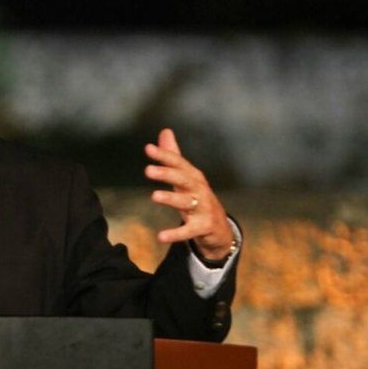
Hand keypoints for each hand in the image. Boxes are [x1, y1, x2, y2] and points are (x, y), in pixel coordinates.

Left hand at [144, 129, 232, 259]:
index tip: (148, 149)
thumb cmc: (197, 198)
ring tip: (154, 196)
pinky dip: (175, 234)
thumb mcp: (185, 177)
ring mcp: (203, 208)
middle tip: (148, 170)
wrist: (219, 228)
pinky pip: (188, 231)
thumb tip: (165, 131)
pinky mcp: (204, 227)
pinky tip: (160, 236)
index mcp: (193, 177)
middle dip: (167, 174)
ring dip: (171, 198)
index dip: (164, 155)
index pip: (178, 163)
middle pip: (183, 179)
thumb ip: (174, 156)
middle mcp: (199, 190)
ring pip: (186, 202)